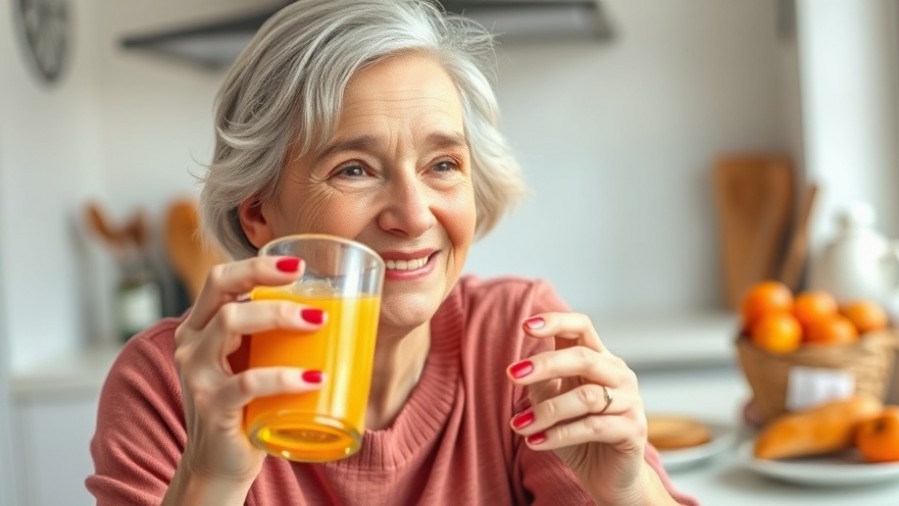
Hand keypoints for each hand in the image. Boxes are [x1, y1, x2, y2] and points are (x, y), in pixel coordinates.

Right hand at [172, 256, 325, 483]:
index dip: (256, 265)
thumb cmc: (247, 404)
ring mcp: (198, 374)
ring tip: (320, 322)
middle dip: (269, 283)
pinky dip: (284, 377)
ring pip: (230, 323)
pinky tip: (314, 378)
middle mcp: (192, 343)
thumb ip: (274, 335)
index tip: (298, 264)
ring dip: (278, 316)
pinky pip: (246, 383)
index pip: (219, 279)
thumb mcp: (255, 361)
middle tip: (314, 294)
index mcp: (201, 326)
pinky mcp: (212, 406)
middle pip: (223, 293)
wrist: (221, 463)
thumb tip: (340, 308)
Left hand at [506, 312, 648, 502]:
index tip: (525, 326)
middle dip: (545, 364)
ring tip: (519, 424)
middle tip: (512, 375)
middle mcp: (618, 374)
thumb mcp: (552, 402)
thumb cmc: (577, 434)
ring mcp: (630, 400)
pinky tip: (534, 442)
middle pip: (583, 357)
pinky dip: (559, 435)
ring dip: (546, 411)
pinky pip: (593, 427)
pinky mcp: (633, 429)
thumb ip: (541, 381)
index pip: (581, 327)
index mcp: (599, 359)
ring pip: (585, 397)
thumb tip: (520, 367)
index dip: (556, 322)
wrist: (607, 476)